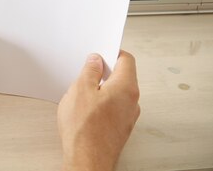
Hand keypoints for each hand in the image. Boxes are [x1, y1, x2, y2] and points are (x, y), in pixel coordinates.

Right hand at [57, 51, 139, 170]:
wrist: (87, 160)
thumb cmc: (85, 129)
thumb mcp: (80, 89)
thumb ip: (90, 70)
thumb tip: (95, 61)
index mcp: (126, 87)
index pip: (126, 60)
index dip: (112, 52)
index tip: (99, 53)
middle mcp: (132, 101)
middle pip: (122, 76)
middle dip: (104, 72)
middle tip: (87, 72)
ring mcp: (128, 116)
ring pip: (117, 93)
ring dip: (102, 89)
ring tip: (82, 93)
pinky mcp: (120, 128)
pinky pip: (113, 108)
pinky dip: (102, 104)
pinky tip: (85, 109)